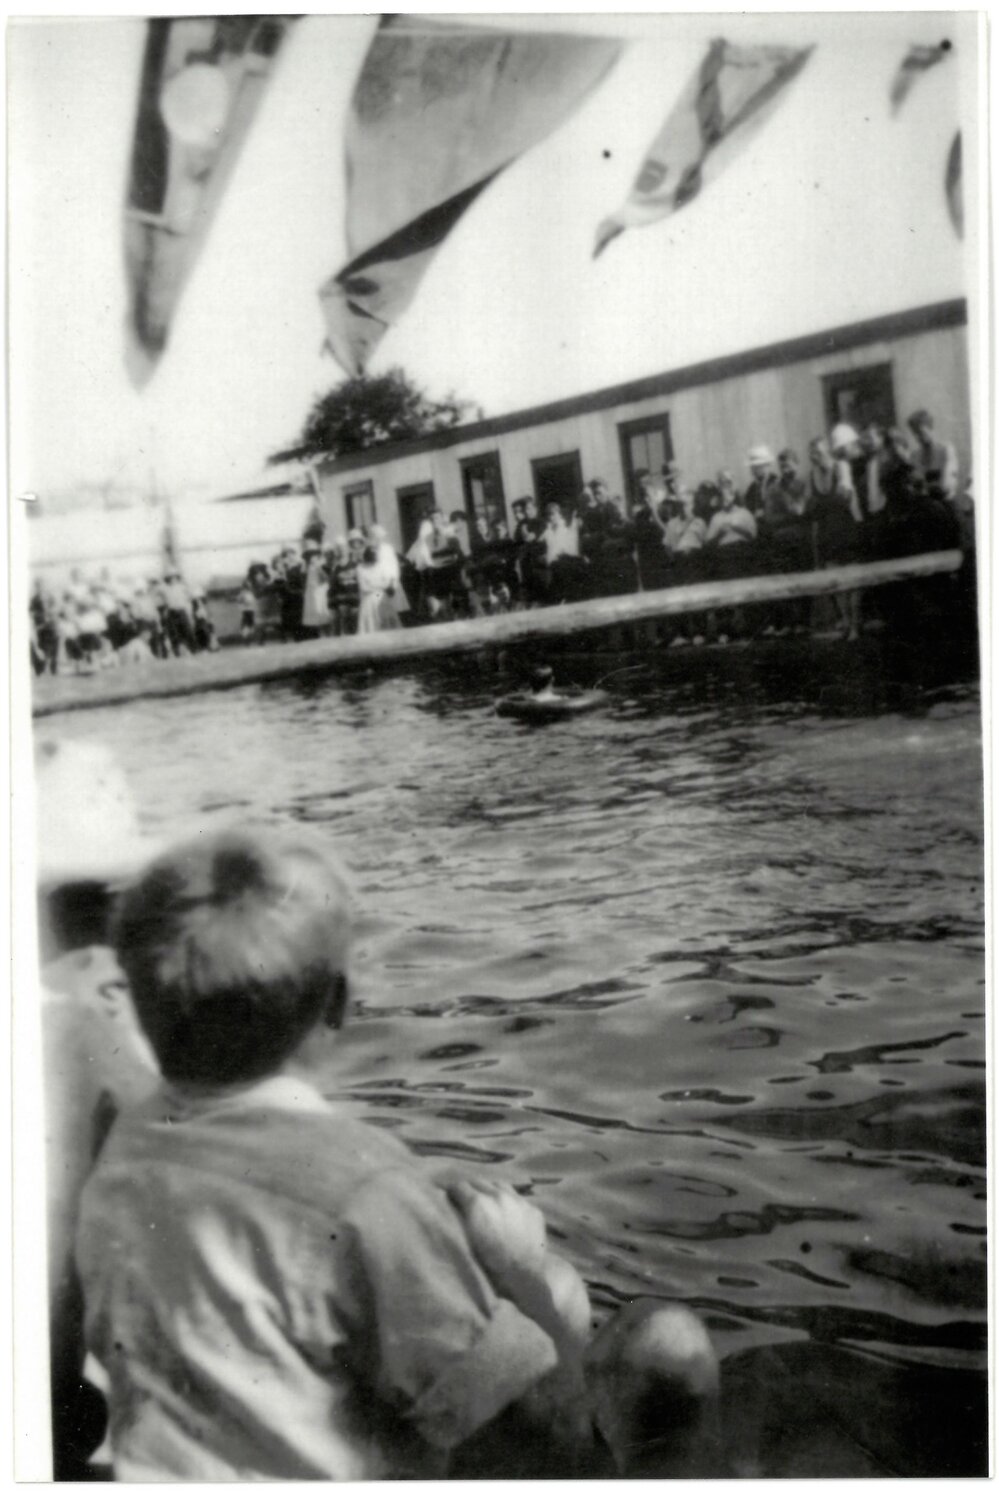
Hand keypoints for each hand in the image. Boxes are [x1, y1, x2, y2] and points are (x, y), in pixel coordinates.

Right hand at [447, 1178, 547, 1296]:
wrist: (525, 1273)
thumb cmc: (491, 1264)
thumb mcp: (468, 1241)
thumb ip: (462, 1218)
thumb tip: (456, 1208)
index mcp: (477, 1203)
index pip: (459, 1185)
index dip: (453, 1192)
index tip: (451, 1198)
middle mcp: (497, 1195)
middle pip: (478, 1181)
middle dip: (470, 1189)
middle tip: (467, 1200)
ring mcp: (517, 1200)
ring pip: (499, 1184)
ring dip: (491, 1190)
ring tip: (489, 1202)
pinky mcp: (532, 1208)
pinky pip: (517, 1197)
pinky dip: (509, 1201)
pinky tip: (509, 1213)